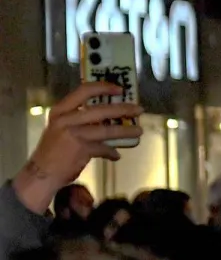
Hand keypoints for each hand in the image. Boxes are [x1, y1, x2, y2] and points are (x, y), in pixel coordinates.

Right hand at [12, 83, 142, 214]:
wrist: (41, 173)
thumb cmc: (54, 148)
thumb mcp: (61, 127)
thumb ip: (80, 119)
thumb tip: (110, 114)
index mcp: (61, 110)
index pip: (83, 91)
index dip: (103, 87)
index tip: (120, 89)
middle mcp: (66, 120)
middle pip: (100, 110)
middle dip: (123, 109)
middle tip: (139, 110)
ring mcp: (74, 135)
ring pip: (107, 130)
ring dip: (125, 131)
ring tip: (139, 131)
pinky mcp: (81, 150)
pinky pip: (104, 149)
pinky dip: (111, 152)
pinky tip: (116, 155)